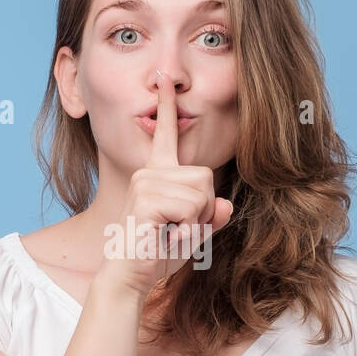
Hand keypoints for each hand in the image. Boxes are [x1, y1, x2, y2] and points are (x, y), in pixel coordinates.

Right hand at [97, 69, 233, 297]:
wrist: (130, 277)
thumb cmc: (157, 253)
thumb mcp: (193, 232)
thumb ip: (211, 217)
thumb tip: (226, 205)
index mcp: (157, 173)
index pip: (164, 134)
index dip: (166, 106)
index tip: (165, 79)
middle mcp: (149, 172)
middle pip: (206, 177)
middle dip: (203, 210)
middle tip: (177, 229)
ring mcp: (145, 182)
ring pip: (201, 194)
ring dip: (195, 222)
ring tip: (169, 233)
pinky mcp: (146, 198)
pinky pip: (191, 208)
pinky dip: (187, 230)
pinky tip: (165, 237)